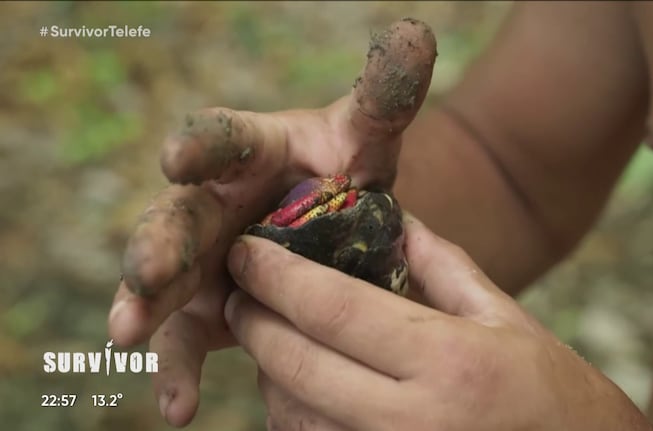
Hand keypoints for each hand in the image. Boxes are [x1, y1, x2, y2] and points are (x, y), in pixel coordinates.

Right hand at [107, 19, 436, 426]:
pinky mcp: (208, 306)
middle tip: (149, 267)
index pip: (221, 140)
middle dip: (159, 240)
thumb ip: (384, 97)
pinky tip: (178, 408)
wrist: (339, 227)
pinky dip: (176, 371)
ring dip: (145, 305)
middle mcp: (213, 201)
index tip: (178, 157)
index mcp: (248, 151)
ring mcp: (204, 256)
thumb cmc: (345, 174)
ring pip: (166, 279)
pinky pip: (186, 338)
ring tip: (131, 332)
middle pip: (177, 215)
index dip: (200, 146)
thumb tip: (414, 33)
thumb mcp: (367, 140)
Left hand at [224, 214, 652, 430]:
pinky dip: (294, 415)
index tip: (246, 250)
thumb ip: (442, 265)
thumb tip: (392, 218)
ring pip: (289, 415)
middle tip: (239, 291)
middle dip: (253, 321)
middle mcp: (409, 421)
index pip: (333, 308)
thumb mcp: (507, 319)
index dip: (276, 275)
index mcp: (447, 361)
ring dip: (269, 371)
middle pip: (293, 364)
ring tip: (274, 335)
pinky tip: (306, 388)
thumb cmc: (555, 396)